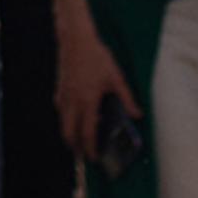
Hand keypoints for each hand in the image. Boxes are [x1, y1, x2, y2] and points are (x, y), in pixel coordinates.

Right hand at [54, 25, 135, 164]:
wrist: (76, 38)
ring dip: (69, 133)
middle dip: (76, 147)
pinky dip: (66, 118)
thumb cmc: (97, 56)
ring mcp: (64, 95)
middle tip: (85, 152)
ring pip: (62, 123)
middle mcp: (73, 102)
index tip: (95, 158)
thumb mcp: (116, 77)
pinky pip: (60, 110)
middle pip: (69, 134)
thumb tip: (137, 115)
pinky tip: (74, 114)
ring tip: (80, 138)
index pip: (87, 133)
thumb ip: (127, 98)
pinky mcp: (59, 88)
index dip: (91, 149)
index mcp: (88, 101)